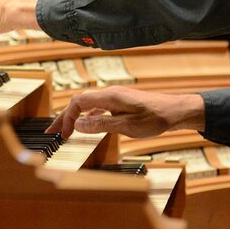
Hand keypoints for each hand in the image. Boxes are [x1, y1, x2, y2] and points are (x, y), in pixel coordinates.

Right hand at [46, 86, 204, 138]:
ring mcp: (116, 98)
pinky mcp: (122, 103)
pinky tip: (87, 125)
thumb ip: (102, 124)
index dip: (67, 118)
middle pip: (80, 102)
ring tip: (65, 131)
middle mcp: (110, 94)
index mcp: (110, 96)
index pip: (78, 102)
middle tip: (52, 133)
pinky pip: (99, 107)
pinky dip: (88, 116)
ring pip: (88, 105)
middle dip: (65, 117)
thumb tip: (78, 124)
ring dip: (76, 118)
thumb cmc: (155, 118)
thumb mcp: (127, 126)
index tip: (61, 134)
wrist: (176, 111)